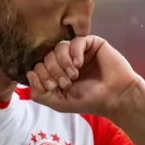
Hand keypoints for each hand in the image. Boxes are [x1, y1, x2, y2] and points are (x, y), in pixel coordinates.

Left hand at [26, 36, 141, 116]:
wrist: (115, 97)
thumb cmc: (89, 101)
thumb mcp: (59, 103)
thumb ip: (40, 93)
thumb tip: (29, 74)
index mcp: (57, 74)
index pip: (39, 66)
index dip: (43, 76)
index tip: (56, 87)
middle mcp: (66, 61)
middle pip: (46, 56)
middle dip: (53, 70)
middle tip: (67, 82)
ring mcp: (78, 52)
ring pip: (58, 47)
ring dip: (63, 62)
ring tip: (74, 74)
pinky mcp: (91, 43)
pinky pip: (75, 41)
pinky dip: (74, 53)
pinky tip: (80, 64)